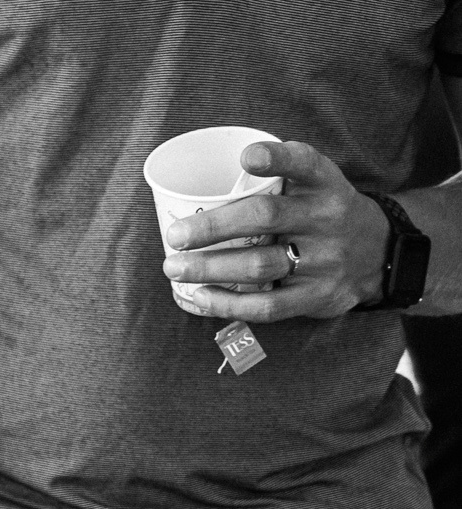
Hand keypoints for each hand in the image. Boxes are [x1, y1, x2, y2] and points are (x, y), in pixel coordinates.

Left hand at [161, 140, 387, 321]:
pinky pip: (267, 305)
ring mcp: (325, 259)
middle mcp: (327, 218)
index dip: (277, 158)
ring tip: (174, 268)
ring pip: (260, 265)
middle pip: (266, 217)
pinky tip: (199, 297)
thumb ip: (276, 178)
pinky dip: (228, 303)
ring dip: (210, 268)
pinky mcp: (319, 295)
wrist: (380, 253)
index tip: (248, 157)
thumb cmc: (322, 215)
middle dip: (214, 226)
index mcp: (325, 184)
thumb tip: (197, 185)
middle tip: (175, 235)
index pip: (305, 164)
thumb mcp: (315, 186)